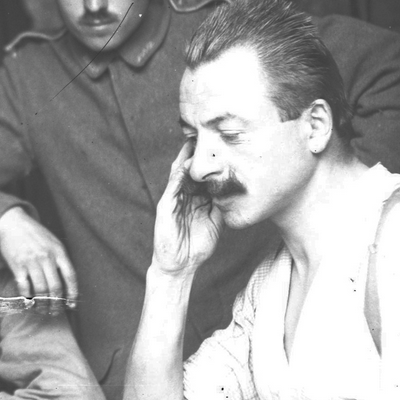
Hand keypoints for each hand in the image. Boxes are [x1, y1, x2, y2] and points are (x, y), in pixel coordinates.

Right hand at [0, 207, 77, 305]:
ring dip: (42, 304)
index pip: (70, 276)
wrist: (13, 223)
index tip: (71, 305)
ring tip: (42, 310)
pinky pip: (24, 287)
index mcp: (59, 251)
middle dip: (56, 304)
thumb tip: (67, 283)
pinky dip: (27, 298)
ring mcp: (32, 261)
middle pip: (56, 287)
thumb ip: (60, 259)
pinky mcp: (17, 265)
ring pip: (41, 290)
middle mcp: (47, 257)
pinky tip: (29, 303)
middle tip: (55, 312)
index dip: (73, 293)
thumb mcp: (53, 242)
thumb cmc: (34, 234)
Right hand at [152, 142, 222, 276]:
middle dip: (195, 152)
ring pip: (178, 173)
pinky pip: (172, 187)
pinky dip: (178, 175)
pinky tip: (184, 164)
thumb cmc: (197, 246)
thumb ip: (221, 205)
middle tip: (205, 134)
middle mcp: (183, 196)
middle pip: (189, 168)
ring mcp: (173, 199)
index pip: (201, 175)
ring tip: (194, 141)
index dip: (208, 161)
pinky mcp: (165, 206)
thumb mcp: (216, 221)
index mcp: (194, 198)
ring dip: (185, 158)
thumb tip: (234, 191)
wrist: (181, 265)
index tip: (220, 145)